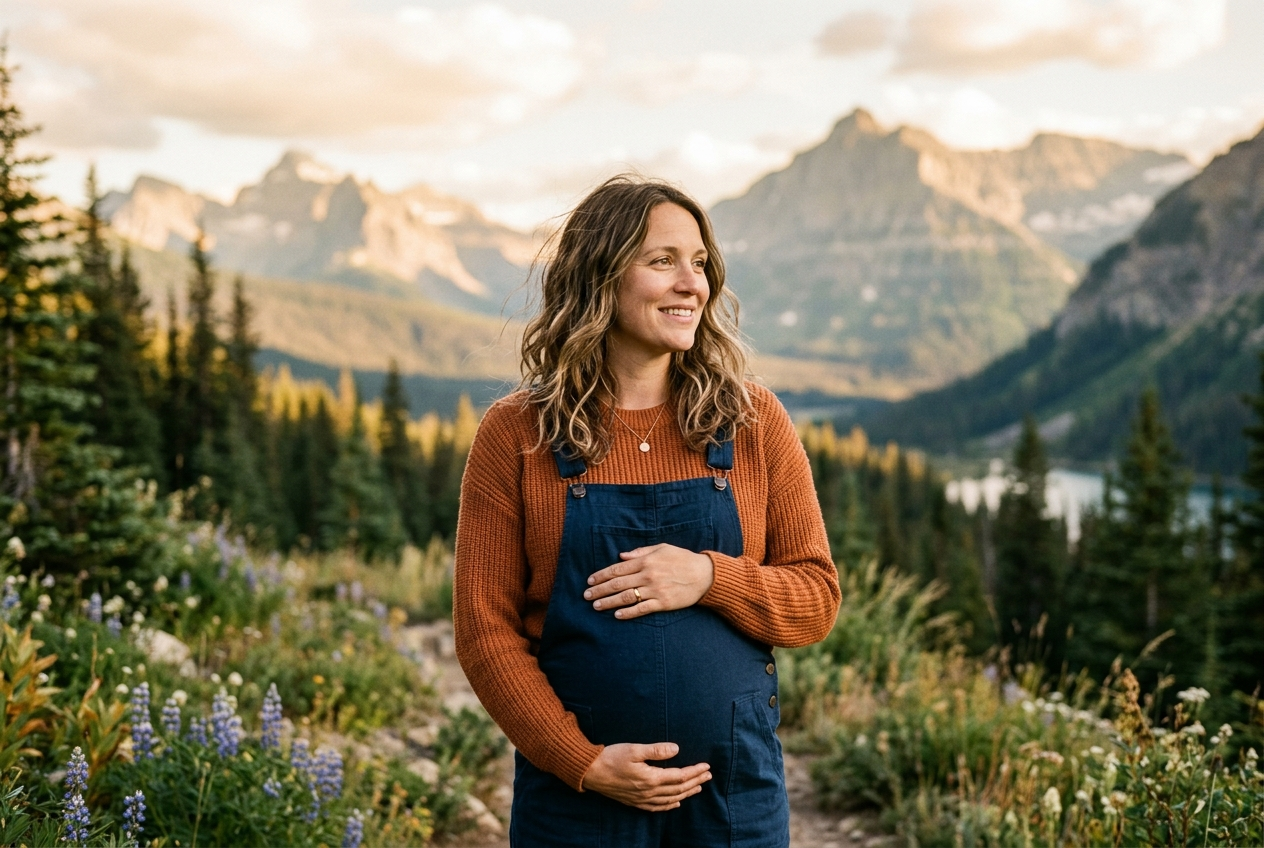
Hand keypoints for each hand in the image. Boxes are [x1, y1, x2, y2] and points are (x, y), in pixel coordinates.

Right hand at [582, 743, 711, 810]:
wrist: (590, 772)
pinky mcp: (635, 802)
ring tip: (699, 787)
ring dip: (687, 793)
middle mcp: (649, 792)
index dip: (694, 772)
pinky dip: (670, 805)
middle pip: (679, 789)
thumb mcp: (634, 749)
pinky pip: (658, 807)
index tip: (706, 766)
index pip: (679, 776)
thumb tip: (676, 749)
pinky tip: (676, 803)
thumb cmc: (611, 757)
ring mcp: (642, 799)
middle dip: (696, 782)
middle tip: (709, 775)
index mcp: (651, 778)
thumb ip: (656, 750)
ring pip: (671, 799)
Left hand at [584, 544, 713, 618]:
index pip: (618, 568)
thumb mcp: (662, 548)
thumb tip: (622, 556)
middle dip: (600, 589)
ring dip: (609, 602)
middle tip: (586, 595)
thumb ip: (641, 552)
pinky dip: (628, 613)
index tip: (590, 580)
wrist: (705, 575)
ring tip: (596, 606)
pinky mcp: (663, 603)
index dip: (602, 575)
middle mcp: (648, 575)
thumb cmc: (683, 559)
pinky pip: (642, 609)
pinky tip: (617, 615)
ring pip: (626, 597)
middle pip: (618, 583)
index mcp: (646, 561)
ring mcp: (655, 590)